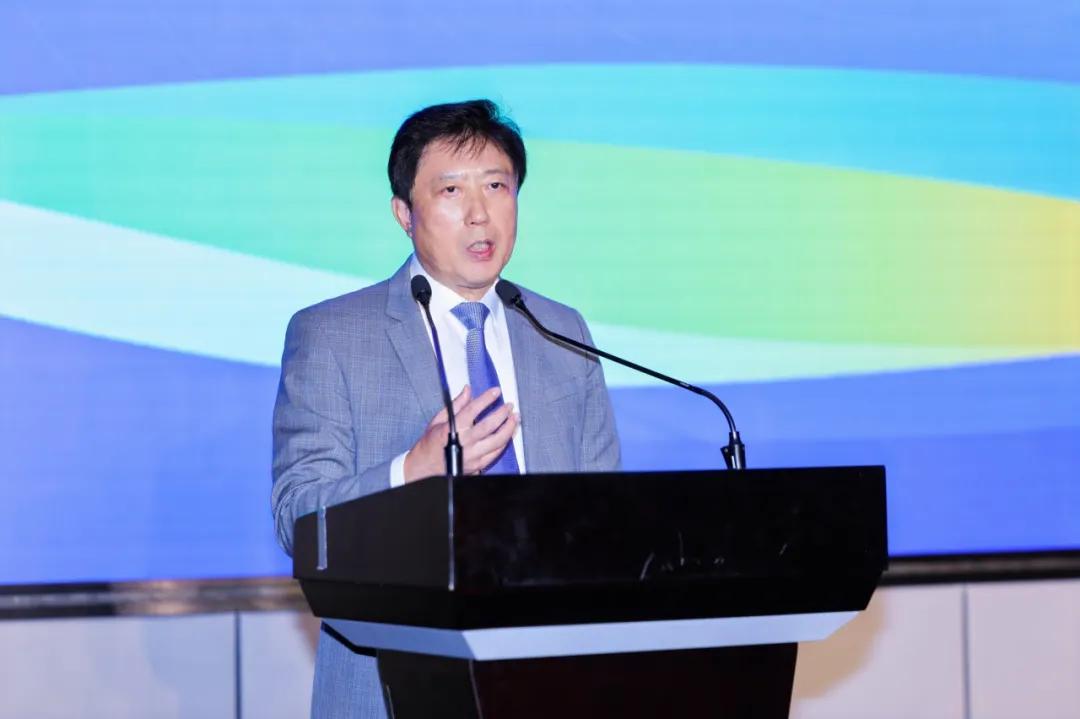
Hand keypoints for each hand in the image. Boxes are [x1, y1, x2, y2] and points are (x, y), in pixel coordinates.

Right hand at [403, 385, 519, 481]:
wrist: (425, 468)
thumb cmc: (430, 444)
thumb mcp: (438, 420)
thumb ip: (456, 405)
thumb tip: (468, 391)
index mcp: (452, 429)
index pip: (473, 410)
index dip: (486, 399)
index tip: (496, 391)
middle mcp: (464, 443)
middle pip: (489, 426)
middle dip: (502, 413)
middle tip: (509, 405)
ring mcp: (472, 455)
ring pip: (497, 441)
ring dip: (509, 428)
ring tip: (514, 418)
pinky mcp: (478, 465)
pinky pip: (496, 453)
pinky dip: (505, 442)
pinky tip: (508, 433)